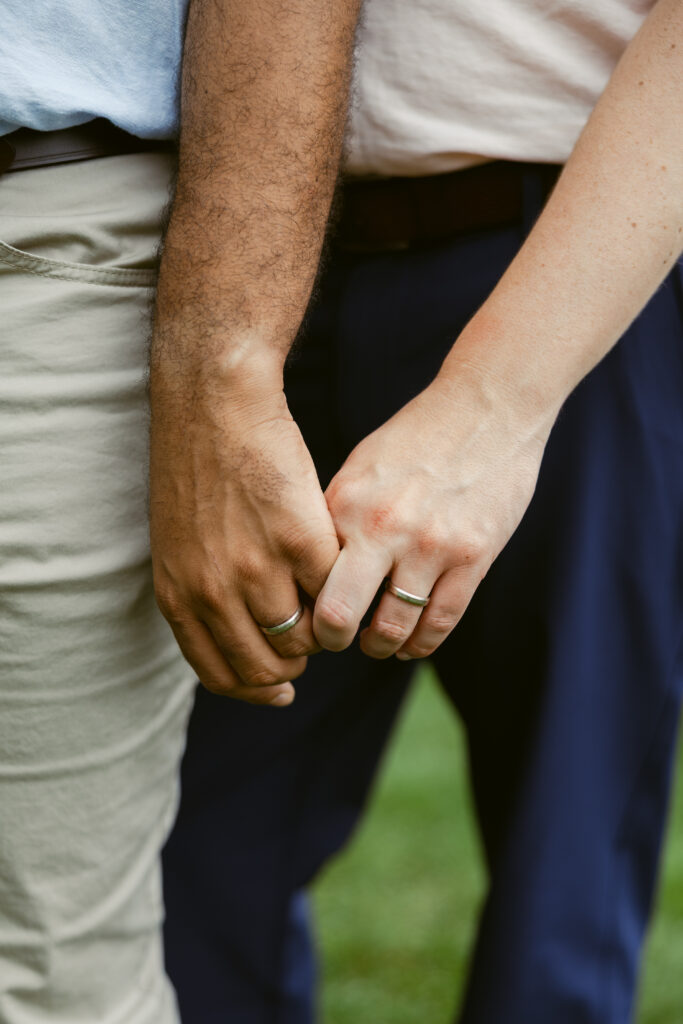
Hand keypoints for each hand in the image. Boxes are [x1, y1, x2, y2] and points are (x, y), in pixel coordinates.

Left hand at [149, 368, 338, 705]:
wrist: (214, 404)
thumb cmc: (194, 467)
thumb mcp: (177, 543)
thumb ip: (197, 592)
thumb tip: (230, 634)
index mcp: (181, 596)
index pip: (220, 674)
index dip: (255, 691)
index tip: (282, 692)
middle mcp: (215, 592)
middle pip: (267, 665)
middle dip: (293, 664)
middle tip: (310, 643)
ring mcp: (258, 568)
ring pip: (305, 635)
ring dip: (321, 629)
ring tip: (326, 603)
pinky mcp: (299, 540)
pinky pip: (332, 589)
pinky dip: (339, 588)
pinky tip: (338, 570)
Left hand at [313, 367, 551, 659]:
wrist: (487, 407)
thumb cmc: (417, 438)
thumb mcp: (361, 468)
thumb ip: (336, 517)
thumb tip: (309, 570)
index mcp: (346, 503)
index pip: (307, 578)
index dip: (301, 606)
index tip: (305, 615)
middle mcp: (382, 528)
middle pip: (338, 616)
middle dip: (331, 639)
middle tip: (334, 641)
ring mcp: (430, 546)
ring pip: (392, 629)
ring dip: (379, 646)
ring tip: (375, 643)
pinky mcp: (473, 558)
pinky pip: (439, 623)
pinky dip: (420, 644)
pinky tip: (410, 643)